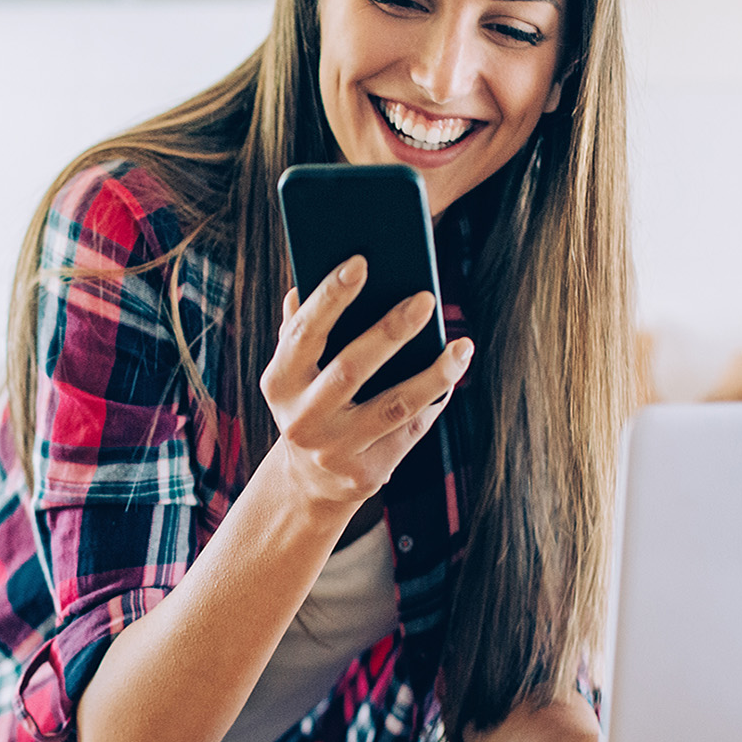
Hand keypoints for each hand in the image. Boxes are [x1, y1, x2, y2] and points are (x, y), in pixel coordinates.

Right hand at [258, 255, 473, 512]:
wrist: (309, 481)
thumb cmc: (310, 402)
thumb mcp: (295, 370)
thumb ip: (299, 329)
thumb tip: (301, 285)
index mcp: (279, 383)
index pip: (304, 333)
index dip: (330, 297)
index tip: (360, 261)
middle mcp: (302, 419)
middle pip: (351, 370)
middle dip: (390, 332)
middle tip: (425, 298)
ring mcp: (335, 451)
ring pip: (394, 407)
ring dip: (434, 375)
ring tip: (462, 347)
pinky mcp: (366, 475)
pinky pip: (410, 431)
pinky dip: (435, 400)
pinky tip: (454, 373)